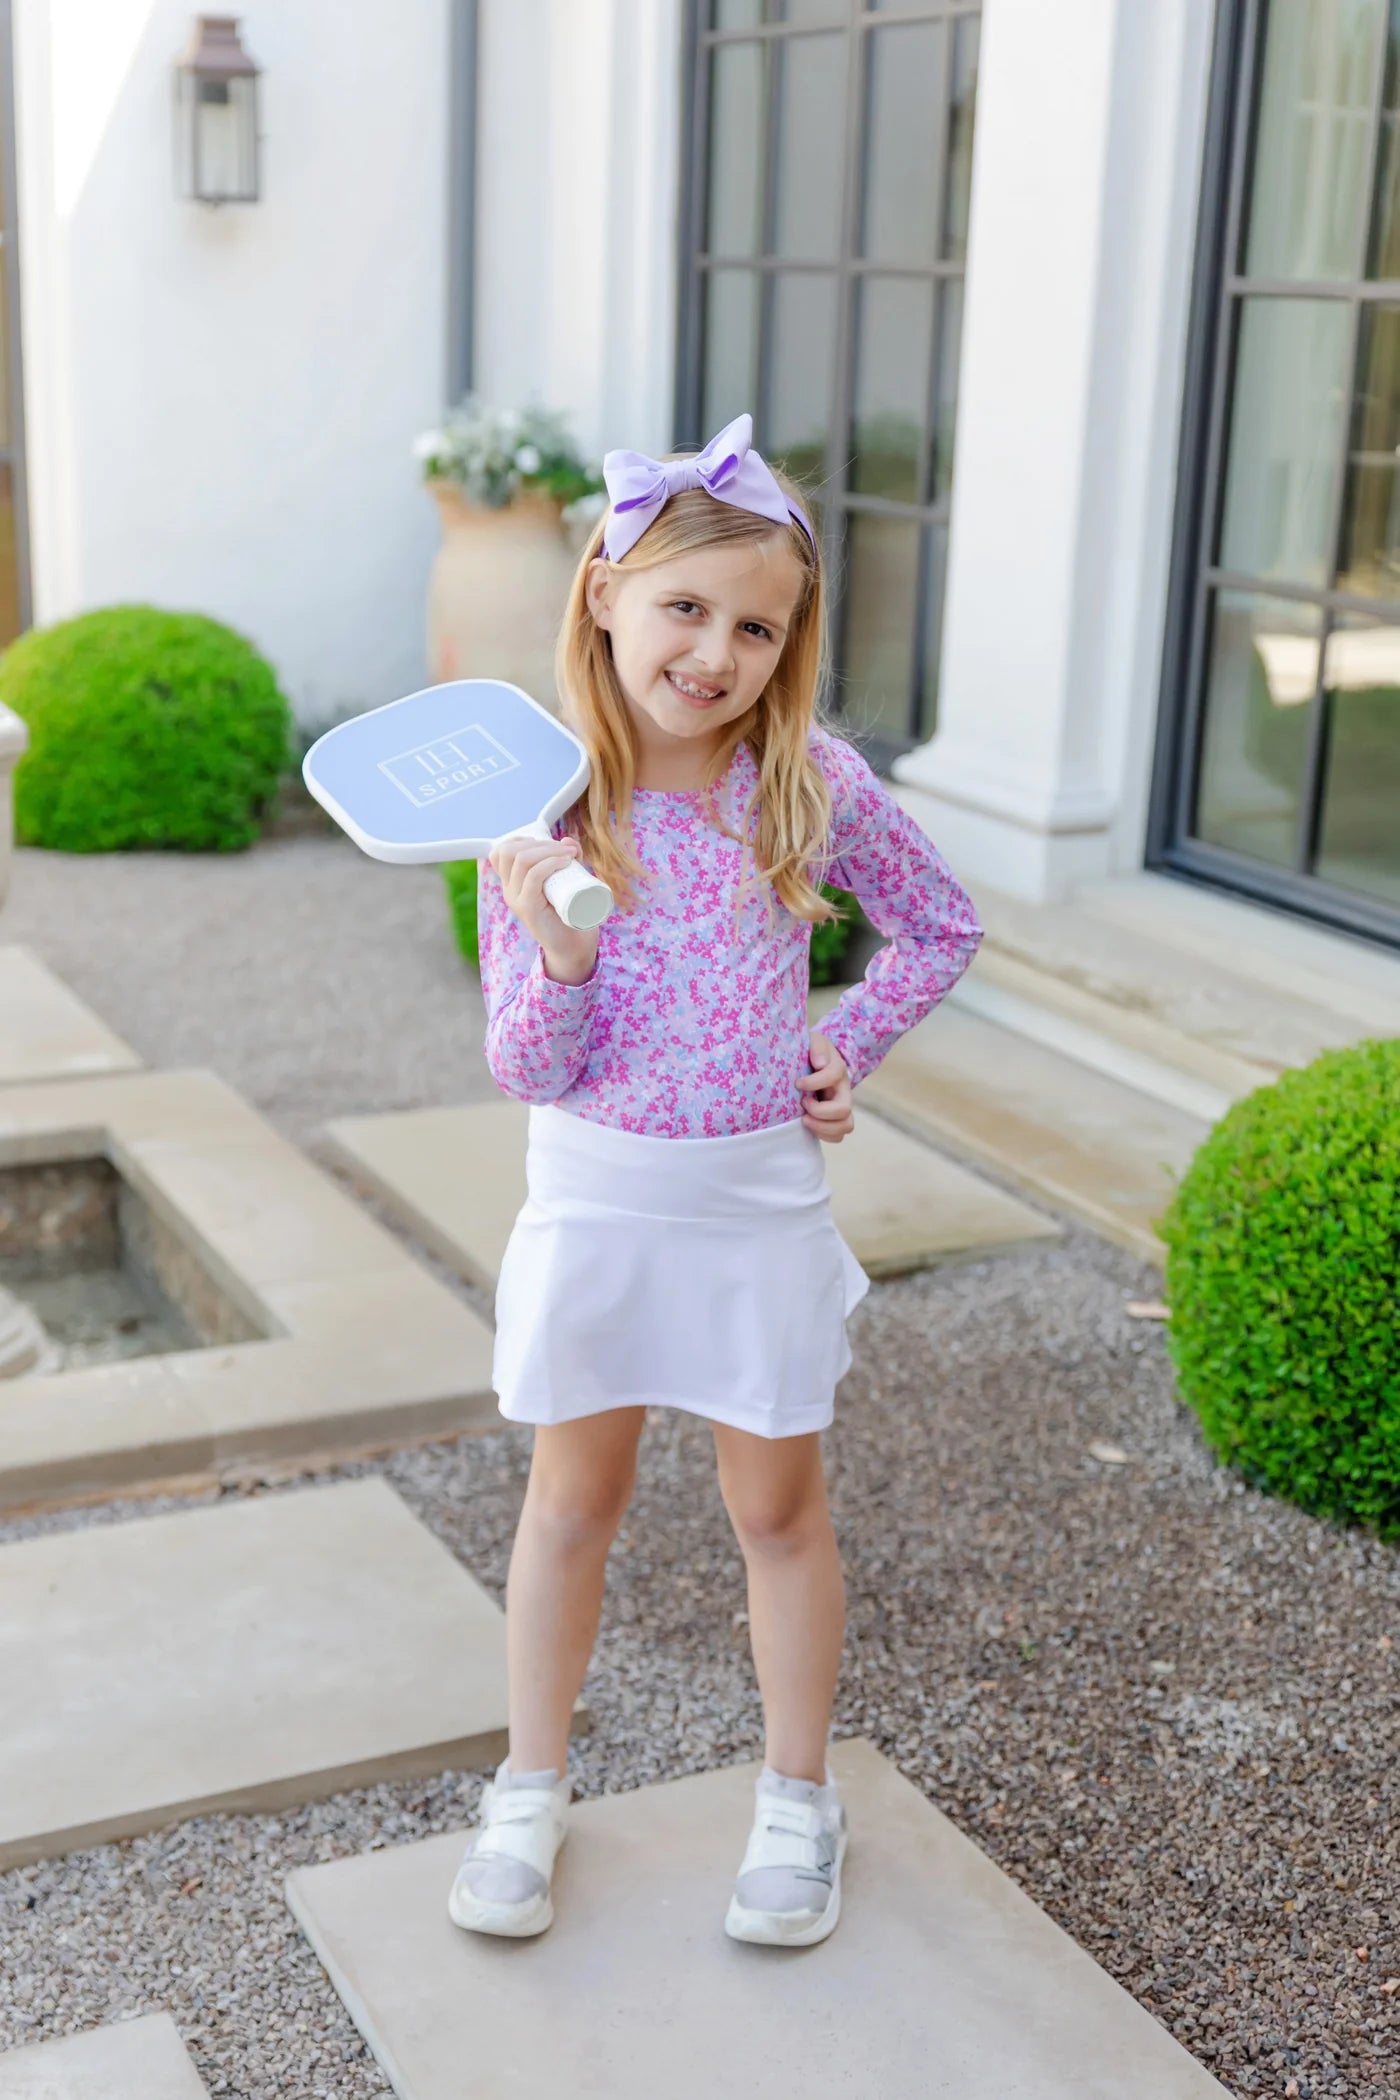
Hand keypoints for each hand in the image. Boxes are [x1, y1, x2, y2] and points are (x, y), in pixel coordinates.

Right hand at [489, 833, 599, 986]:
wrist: (573, 948)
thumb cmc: (570, 914)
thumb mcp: (566, 880)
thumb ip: (566, 859)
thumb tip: (568, 840)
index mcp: (511, 883)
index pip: (500, 852)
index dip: (521, 840)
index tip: (546, 843)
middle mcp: (509, 890)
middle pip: (509, 851)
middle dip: (540, 842)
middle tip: (566, 849)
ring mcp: (516, 899)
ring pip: (522, 860)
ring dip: (548, 850)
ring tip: (569, 854)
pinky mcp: (528, 908)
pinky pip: (533, 877)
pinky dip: (549, 863)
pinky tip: (564, 861)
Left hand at [798, 1031, 853, 1141]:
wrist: (818, 1063)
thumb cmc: (813, 1053)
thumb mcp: (814, 1041)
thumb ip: (818, 1047)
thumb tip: (820, 1063)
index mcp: (838, 1069)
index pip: (834, 1074)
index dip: (814, 1081)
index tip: (798, 1083)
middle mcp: (844, 1091)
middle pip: (844, 1108)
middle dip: (819, 1111)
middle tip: (803, 1103)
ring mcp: (842, 1107)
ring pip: (845, 1126)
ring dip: (822, 1127)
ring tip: (804, 1119)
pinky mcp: (836, 1120)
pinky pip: (838, 1136)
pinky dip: (824, 1134)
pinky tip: (809, 1124)